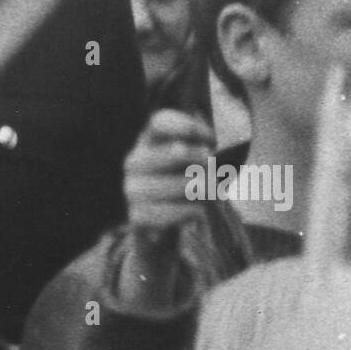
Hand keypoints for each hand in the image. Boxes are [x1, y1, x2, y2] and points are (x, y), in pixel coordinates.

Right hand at [118, 110, 215, 310]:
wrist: (162, 227)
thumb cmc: (184, 186)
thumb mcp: (192, 162)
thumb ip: (203, 151)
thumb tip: (218, 152)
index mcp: (148, 140)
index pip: (161, 121)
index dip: (190, 126)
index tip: (212, 139)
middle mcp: (135, 160)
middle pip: (176, 151)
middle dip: (204, 161)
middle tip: (215, 170)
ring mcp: (132, 188)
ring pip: (178, 185)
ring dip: (201, 190)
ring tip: (211, 193)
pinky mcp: (135, 215)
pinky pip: (167, 213)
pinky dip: (187, 213)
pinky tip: (196, 213)